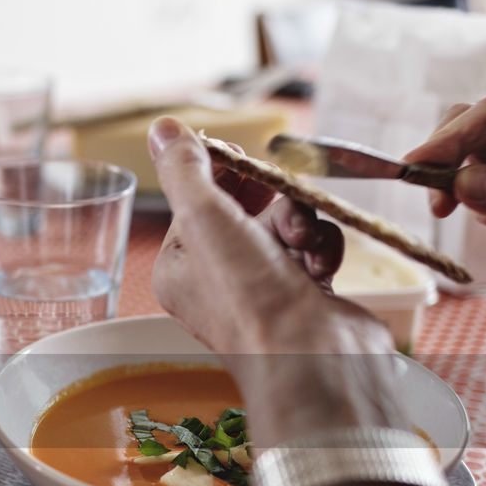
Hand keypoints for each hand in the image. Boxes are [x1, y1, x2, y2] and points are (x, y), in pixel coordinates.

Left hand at [147, 116, 404, 445]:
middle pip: (242, 208)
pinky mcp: (307, 293)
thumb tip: (162, 128)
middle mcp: (218, 281)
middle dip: (268, 196)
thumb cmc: (250, 297)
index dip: (218, 172)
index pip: (194, 201)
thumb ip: (185, 169)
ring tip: (301, 241)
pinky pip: (314, 248)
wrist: (315, 357)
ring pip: (284, 223)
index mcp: (180, 268)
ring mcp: (264, 288)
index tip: (239, 154)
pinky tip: (320, 266)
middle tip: (277, 187)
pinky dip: (323, 248)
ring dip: (299, 221)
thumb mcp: (205, 218)